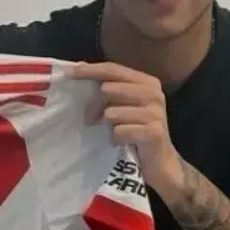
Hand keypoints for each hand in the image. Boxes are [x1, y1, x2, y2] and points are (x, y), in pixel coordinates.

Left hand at [69, 61, 183, 190]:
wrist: (160, 162)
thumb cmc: (137, 130)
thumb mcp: (126, 104)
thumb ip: (109, 87)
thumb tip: (79, 68)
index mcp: (147, 82)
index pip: (113, 69)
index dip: (90, 70)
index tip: (69, 73)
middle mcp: (154, 94)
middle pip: (108, 89)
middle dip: (95, 106)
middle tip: (92, 119)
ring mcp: (155, 113)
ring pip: (111, 112)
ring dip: (107, 126)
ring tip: (114, 132)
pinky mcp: (153, 132)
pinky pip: (119, 131)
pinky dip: (115, 139)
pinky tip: (122, 143)